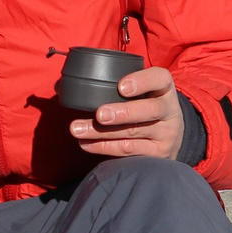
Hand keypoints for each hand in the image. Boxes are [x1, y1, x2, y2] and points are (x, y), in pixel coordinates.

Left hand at [70, 63, 184, 160]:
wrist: (171, 134)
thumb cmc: (144, 104)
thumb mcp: (140, 90)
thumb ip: (111, 84)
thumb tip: (61, 85)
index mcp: (165, 88)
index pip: (159, 78)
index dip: (142, 81)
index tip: (121, 86)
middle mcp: (170, 110)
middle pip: (149, 110)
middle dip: (122, 112)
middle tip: (99, 114)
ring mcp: (166, 134)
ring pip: (133, 133)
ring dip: (102, 133)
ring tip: (77, 129)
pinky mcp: (158, 154)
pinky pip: (128, 150)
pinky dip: (104, 147)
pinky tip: (86, 143)